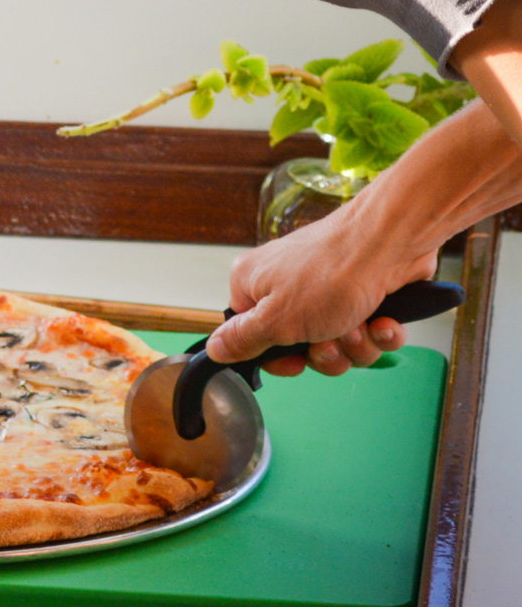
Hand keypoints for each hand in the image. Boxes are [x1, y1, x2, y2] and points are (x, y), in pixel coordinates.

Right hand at [207, 208, 431, 376]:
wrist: (393, 243)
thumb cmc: (331, 273)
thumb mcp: (276, 320)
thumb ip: (242, 339)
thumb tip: (213, 349)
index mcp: (254, 285)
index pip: (251, 335)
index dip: (276, 357)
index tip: (295, 363)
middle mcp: (288, 285)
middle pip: (300, 345)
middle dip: (326, 353)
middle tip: (331, 341)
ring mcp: (329, 289)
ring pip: (339, 343)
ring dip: (355, 344)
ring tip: (362, 325)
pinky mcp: (364, 293)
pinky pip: (369, 331)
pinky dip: (380, 332)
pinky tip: (385, 320)